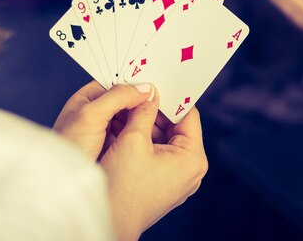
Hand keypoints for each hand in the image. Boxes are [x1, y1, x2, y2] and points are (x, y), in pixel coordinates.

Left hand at [53, 81, 153, 160]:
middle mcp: (95, 114)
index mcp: (86, 100)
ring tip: (159, 126)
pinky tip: (152, 139)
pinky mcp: (112, 149)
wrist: (65, 183)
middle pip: (125, 103)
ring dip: (144, 123)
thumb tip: (143, 88)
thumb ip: (117, 97)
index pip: (115, 84)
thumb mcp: (91, 115)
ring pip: (130, 121)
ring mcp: (104, 133)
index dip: (133, 86)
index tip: (153, 89)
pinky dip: (142, 137)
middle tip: (161, 109)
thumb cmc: (67, 148)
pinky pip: (131, 138)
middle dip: (142, 106)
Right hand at [99, 90, 207, 240]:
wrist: (109, 221)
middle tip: (137, 91)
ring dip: (145, 123)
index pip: (188, 115)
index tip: (158, 81)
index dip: (171, 96)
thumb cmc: (122, 188)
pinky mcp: (162, 183)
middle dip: (154, 109)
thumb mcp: (133, 140)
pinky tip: (124, 126)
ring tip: (127, 107)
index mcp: (193, 158)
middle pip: (175, 126)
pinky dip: (142, 139)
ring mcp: (177, 178)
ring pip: (163, 138)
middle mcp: (190, 170)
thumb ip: (143, 110)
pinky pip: (156, 152)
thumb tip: (149, 91)